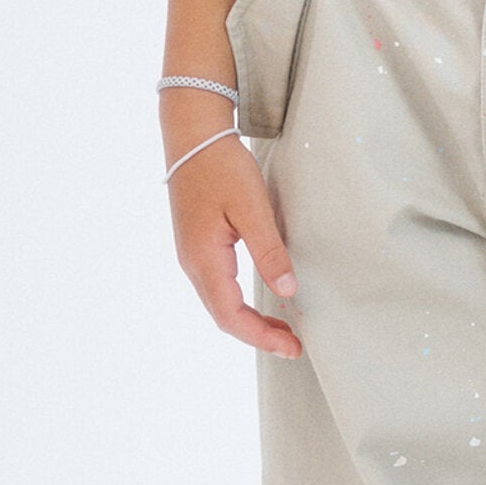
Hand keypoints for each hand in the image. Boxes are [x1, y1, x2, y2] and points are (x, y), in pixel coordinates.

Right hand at [165, 122, 304, 357]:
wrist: (192, 137)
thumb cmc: (221, 167)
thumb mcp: (252, 208)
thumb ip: (269, 251)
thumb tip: (287, 290)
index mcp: (204, 259)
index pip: (230, 316)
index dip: (261, 337)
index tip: (292, 347)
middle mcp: (192, 264)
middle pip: (223, 316)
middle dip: (258, 335)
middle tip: (293, 344)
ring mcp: (192, 256)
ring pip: (219, 304)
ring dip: (249, 321)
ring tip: (282, 328)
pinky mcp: (197, 246)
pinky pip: (218, 288)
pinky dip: (240, 303)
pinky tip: (261, 300)